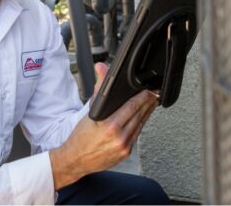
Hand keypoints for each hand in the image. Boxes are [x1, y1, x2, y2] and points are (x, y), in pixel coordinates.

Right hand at [49, 63, 158, 189]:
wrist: (75, 161)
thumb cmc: (80, 137)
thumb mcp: (89, 112)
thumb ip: (99, 89)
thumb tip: (101, 68)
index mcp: (110, 126)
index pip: (133, 106)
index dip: (144, 97)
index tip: (149, 90)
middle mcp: (120, 138)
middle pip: (140, 115)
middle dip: (148, 103)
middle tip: (154, 94)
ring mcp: (124, 147)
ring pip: (140, 125)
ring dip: (147, 113)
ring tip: (151, 103)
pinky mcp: (126, 153)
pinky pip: (137, 134)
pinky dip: (140, 124)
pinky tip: (142, 117)